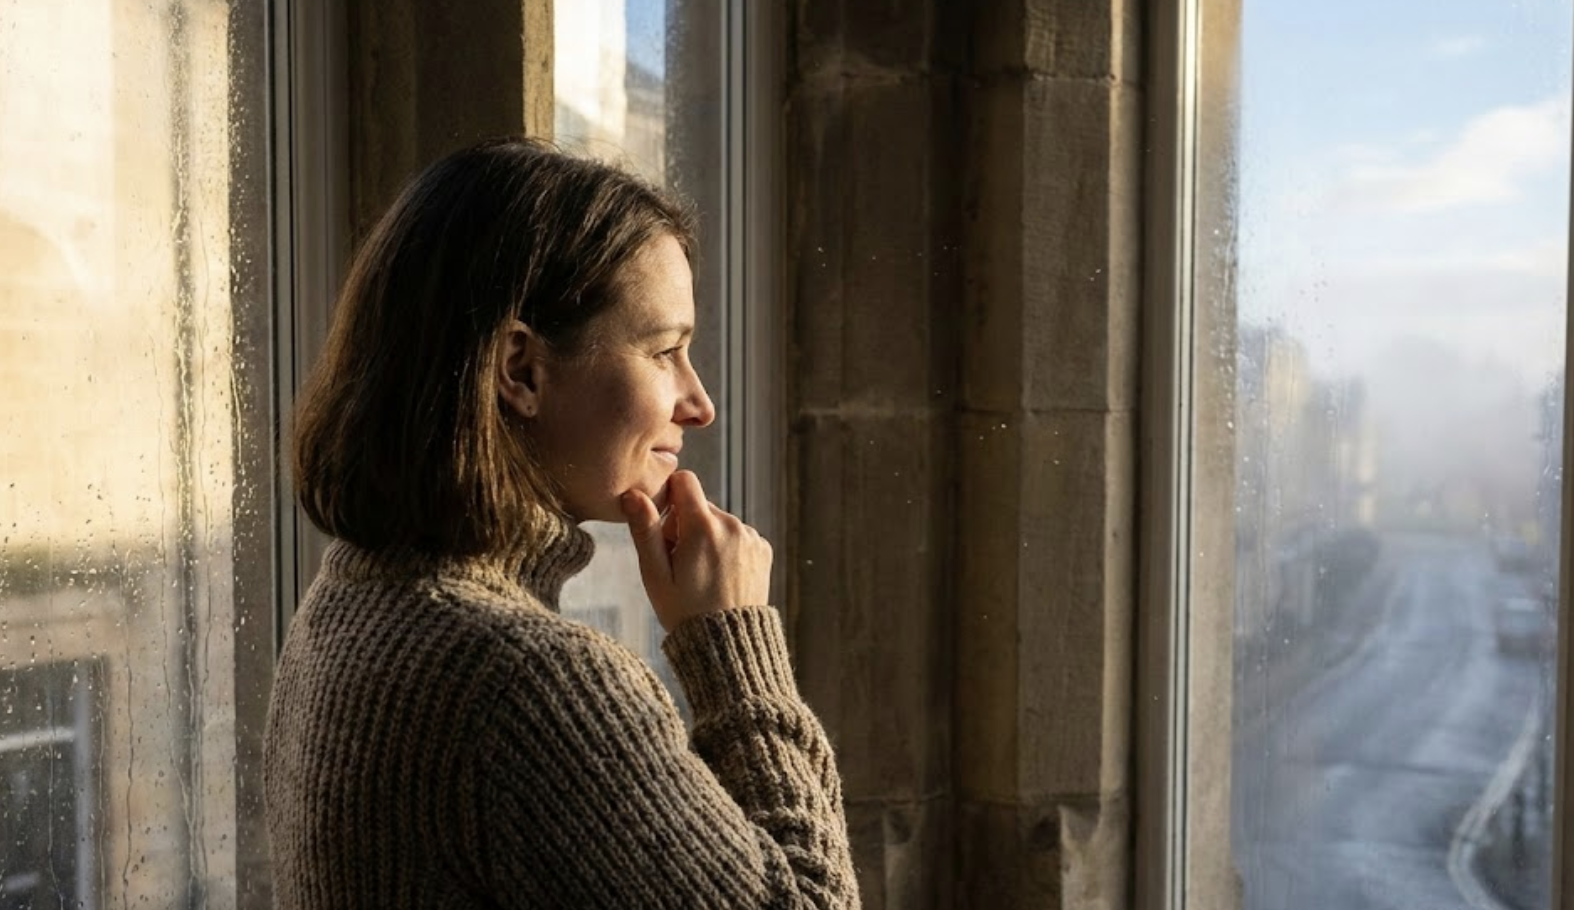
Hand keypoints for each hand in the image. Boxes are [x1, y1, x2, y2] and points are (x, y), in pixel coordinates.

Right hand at [620, 471, 772, 631]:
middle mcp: (732, 525)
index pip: (685, 480)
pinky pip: (737, 535)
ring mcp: (751, 537)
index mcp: (703, 526)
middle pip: (700, 505)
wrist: (728, 644)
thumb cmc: (684, 611)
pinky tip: (720, 576)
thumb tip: (632, 494)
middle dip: (686, 526)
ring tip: (701, 575)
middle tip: (680, 564)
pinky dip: (726, 548)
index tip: (665, 529)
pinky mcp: (763, 549)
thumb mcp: (655, 574)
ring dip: (707, 538)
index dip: (669, 499)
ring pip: (718, 522)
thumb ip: (645, 530)